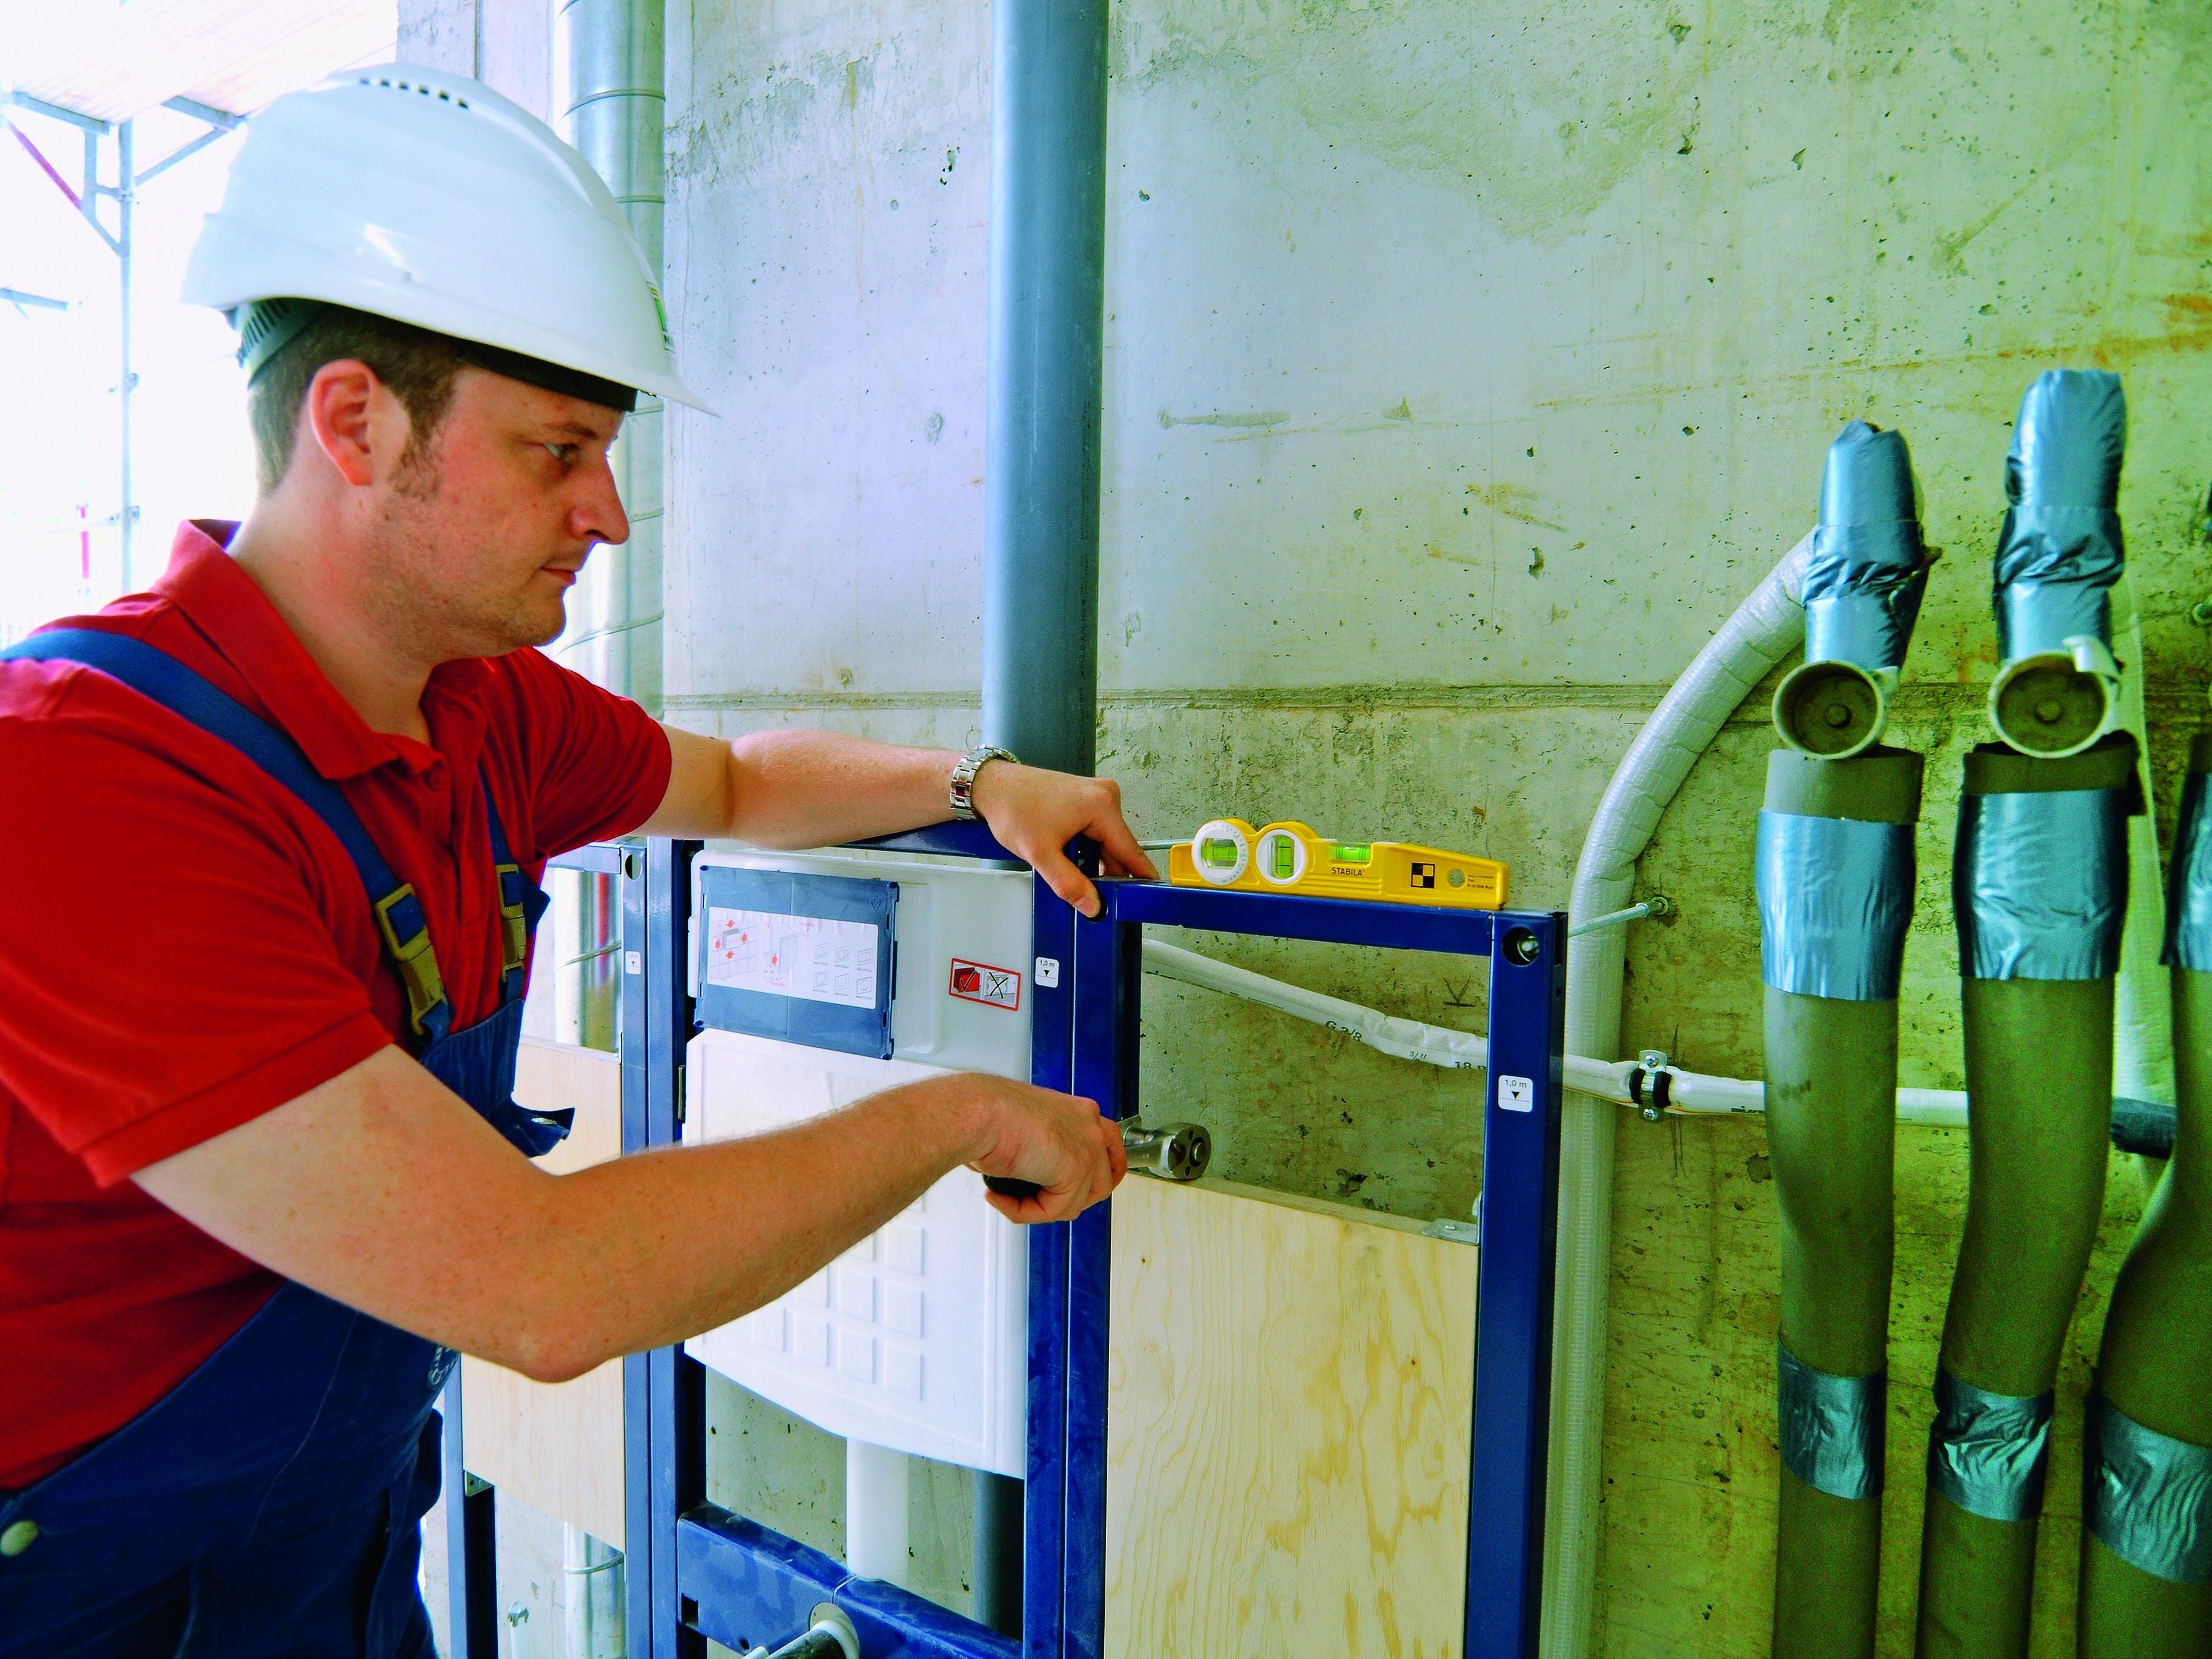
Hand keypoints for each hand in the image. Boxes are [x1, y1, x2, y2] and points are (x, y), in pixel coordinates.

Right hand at [952, 1073, 1126, 1222]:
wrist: (978, 1113)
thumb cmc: (986, 1114)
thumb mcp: (1022, 1130)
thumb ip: (1041, 1153)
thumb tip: (1032, 1177)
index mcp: (1078, 1111)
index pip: (1106, 1146)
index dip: (1095, 1174)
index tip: (1078, 1191)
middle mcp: (1089, 1125)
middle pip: (1104, 1180)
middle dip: (1074, 1201)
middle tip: (1041, 1206)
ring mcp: (1087, 1146)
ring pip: (1075, 1203)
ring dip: (1039, 1209)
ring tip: (1006, 1197)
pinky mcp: (1075, 1169)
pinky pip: (1053, 1210)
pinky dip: (1023, 1211)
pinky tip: (999, 1196)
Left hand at [967, 762, 1156, 917]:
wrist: (992, 785)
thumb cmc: (1013, 809)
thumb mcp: (1040, 854)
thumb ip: (1069, 883)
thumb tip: (1093, 907)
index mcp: (1102, 806)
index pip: (1131, 850)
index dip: (1140, 877)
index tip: (1150, 896)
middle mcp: (1106, 795)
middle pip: (1119, 846)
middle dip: (1110, 873)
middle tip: (1100, 901)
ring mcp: (1096, 794)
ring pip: (1107, 840)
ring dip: (1096, 861)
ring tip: (1077, 877)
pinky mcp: (1086, 797)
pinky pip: (1097, 829)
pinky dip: (1088, 847)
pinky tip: (1072, 859)